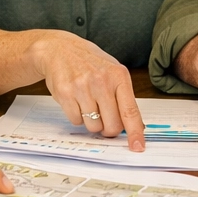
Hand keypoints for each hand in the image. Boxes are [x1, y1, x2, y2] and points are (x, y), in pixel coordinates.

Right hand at [29, 33, 144, 150]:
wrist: (60, 49)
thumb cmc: (90, 63)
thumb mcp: (112, 72)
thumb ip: (123, 97)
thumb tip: (134, 127)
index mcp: (119, 76)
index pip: (130, 111)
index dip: (135, 132)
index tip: (138, 146)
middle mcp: (101, 81)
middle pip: (112, 125)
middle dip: (109, 129)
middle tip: (105, 119)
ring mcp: (82, 87)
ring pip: (93, 126)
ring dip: (92, 122)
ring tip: (88, 103)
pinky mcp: (65, 93)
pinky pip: (76, 121)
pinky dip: (77, 116)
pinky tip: (76, 100)